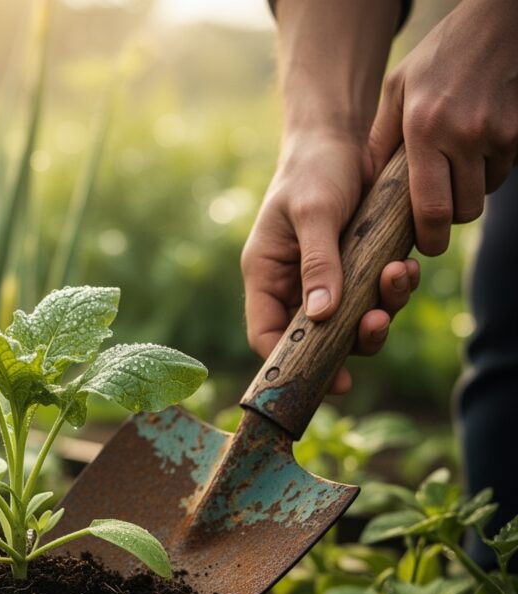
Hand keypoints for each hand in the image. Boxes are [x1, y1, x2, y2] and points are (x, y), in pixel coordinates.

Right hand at [242, 131, 418, 393]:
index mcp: (266, 276)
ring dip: (380, 310)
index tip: (327, 377)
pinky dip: (394, 289)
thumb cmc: (313, 170)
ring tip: (398, 278)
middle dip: (349, 339)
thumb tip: (323, 316)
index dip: (290, 363)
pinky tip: (406, 267)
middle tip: (376, 325)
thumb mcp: (312, 213)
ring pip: (350, 321)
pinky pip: (374, 296)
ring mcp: (325, 279)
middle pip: (314, 337)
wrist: (340, 137)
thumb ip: (317, 263)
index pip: (267, 334)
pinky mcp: (354, 269)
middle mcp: (292, 285)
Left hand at [369, 0, 517, 254]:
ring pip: (485, 192)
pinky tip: (476, 144)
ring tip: (454, 164)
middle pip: (464, 211)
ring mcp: (500, 133)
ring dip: (470, 191)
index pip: (431, 209)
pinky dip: (490, 169)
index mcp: (425, 130)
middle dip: (449, 219)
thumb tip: (364, 185)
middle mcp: (465, 135)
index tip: (425, 245)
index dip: (430, 238)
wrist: (500, 21)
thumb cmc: (439, 57)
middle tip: (436, 211)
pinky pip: (505, 170)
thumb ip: (380, 139)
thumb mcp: (397, 90)